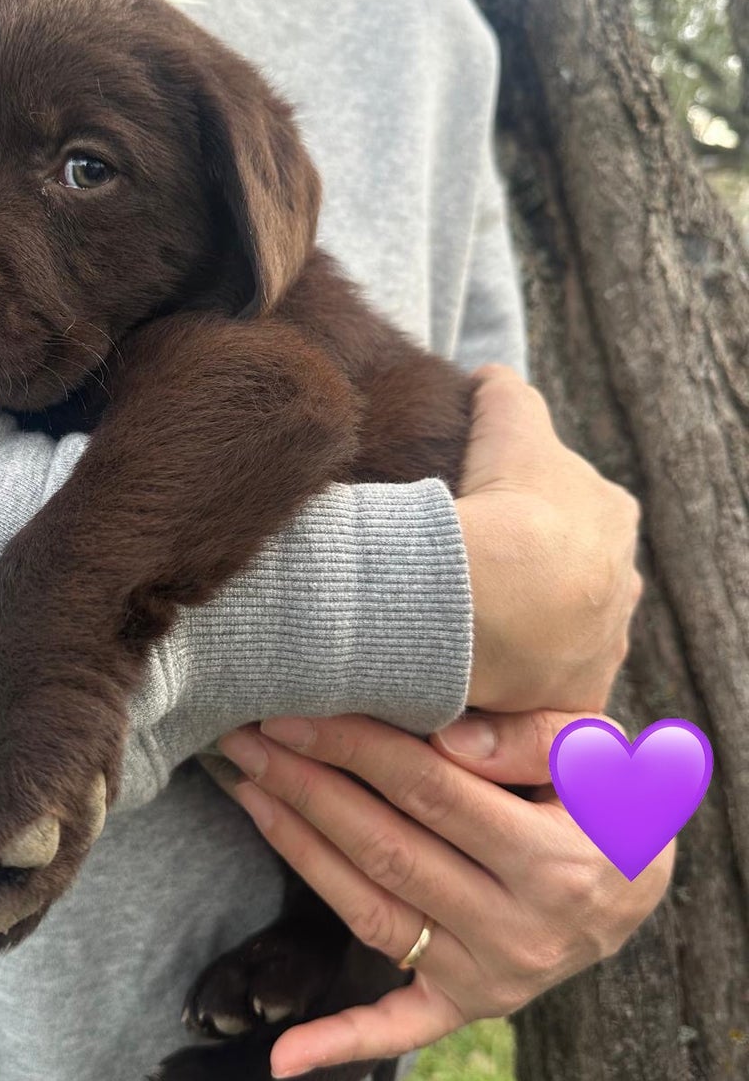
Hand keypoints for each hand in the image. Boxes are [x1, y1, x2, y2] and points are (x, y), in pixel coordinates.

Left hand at [213, 709, 672, 1076]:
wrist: (638, 881)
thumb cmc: (605, 799)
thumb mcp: (598, 755)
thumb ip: (533, 741)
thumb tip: (450, 739)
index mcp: (552, 861)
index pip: (430, 792)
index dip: (355, 749)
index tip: (293, 713)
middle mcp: (518, 930)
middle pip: (387, 849)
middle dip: (307, 788)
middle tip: (246, 741)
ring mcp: (489, 976)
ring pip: (372, 912)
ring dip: (299, 851)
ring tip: (247, 791)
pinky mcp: (467, 1006)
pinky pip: (400, 1029)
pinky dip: (340, 1041)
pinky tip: (280, 1055)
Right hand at [457, 364, 642, 710]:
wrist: (490, 600)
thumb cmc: (505, 507)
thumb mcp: (509, 427)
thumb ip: (505, 397)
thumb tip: (489, 378)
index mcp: (612, 517)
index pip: (571, 507)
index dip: (521, 508)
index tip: (480, 517)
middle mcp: (622, 586)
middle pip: (567, 574)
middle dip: (527, 575)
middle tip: (466, 574)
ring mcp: (600, 648)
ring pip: (554, 635)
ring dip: (517, 633)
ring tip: (459, 627)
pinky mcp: (570, 702)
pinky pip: (536, 695)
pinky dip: (504, 683)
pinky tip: (465, 673)